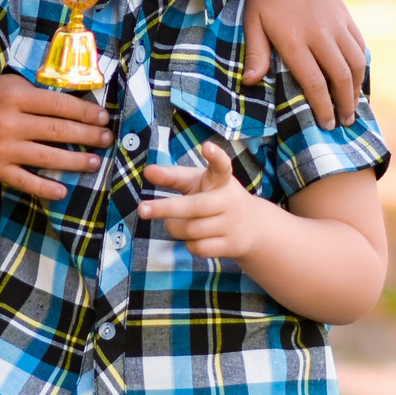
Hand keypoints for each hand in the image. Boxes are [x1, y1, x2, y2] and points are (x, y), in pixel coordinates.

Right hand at [0, 72, 110, 199]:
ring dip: (75, 161)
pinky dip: (44, 188)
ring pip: (47, 157)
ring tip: (94, 162)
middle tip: (107, 139)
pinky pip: (24, 181)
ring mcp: (3, 148)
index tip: (103, 117)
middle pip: (59, 131)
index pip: (60, 105)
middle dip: (88, 136)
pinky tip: (62, 191)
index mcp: (16, 96)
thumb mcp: (6, 84)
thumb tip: (72, 104)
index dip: (85, 113)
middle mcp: (11, 123)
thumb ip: (34, 93)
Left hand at [139, 142, 274, 259]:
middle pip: (194, 206)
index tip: (207, 146)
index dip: (215, 156)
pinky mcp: (232, 245)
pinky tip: (194, 237)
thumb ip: (173, 177)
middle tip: (142, 209)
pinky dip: (188, 244)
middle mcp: (229, 200)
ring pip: (191, 230)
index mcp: (221, 180)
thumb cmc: (215, 197)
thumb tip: (148, 171)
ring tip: (174, 222)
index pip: (221, 166)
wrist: (254, 226)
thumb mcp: (198, 182)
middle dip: (166, 208)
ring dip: (174, 228)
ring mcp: (232, 224)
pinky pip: (199, 248)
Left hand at [242, 0, 366, 127]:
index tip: (326, 124)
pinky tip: (358, 77)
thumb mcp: (253, 20)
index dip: (323, 106)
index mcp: (294, 40)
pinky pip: (359, 44)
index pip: (314, 82)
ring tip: (353, 105)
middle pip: (340, 77)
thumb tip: (250, 83)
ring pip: (355, 62)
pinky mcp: (344, 14)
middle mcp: (319, 34)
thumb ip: (255, 52)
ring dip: (357, 88)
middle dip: (344, 104)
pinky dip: (361, 64)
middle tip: (343, 122)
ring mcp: (335, 23)